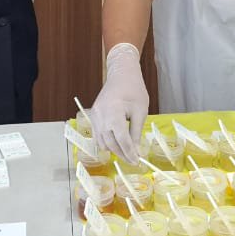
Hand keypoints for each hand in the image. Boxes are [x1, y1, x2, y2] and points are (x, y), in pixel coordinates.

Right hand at [88, 43, 147, 160]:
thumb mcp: (140, 111)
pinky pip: (97, 135)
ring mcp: (95, 116)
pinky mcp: (93, 116)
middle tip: (133, 160)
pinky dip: (106, 142)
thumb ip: (136, 132)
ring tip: (126, 152)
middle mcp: (101, 116)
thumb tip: (136, 151)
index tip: (136, 161)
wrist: (121, 74)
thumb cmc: (134, 90)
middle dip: (122, 154)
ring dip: (113, 149)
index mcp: (114, 112)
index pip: (122, 139)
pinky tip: (116, 144)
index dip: (129, 152)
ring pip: (101, 141)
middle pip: (110, 143)